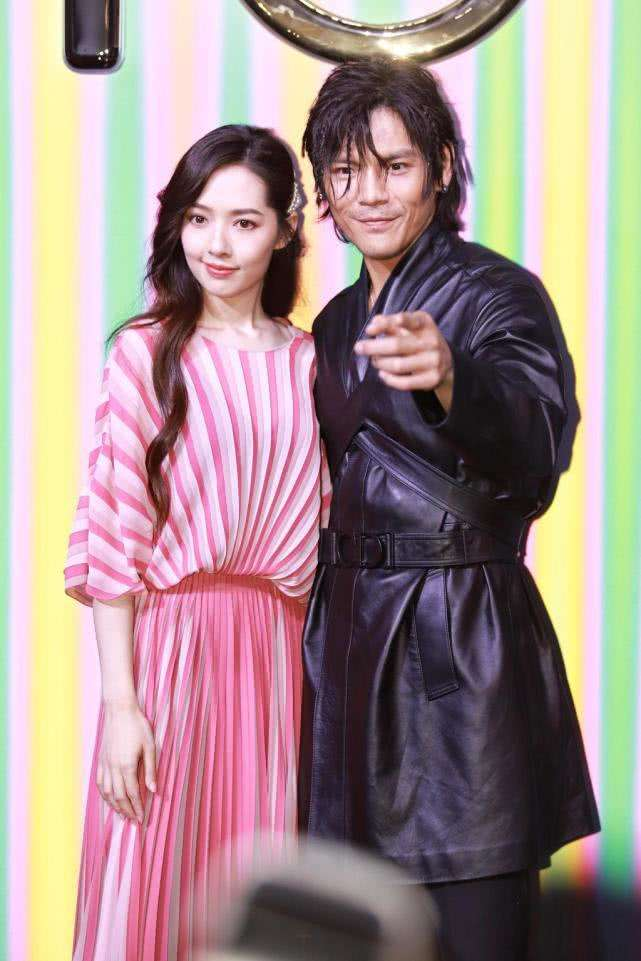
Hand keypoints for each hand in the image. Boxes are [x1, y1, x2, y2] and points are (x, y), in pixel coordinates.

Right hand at [97, 699, 156, 822]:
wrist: (119, 710)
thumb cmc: (138, 726)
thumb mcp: (150, 746)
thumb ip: (151, 769)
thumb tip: (154, 790)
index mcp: (127, 765)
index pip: (133, 793)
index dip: (138, 807)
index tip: (142, 818)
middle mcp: (113, 767)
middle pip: (119, 796)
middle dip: (127, 811)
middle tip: (134, 821)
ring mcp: (105, 764)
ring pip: (108, 792)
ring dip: (115, 806)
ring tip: (123, 815)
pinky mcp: (100, 760)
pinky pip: (100, 783)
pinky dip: (105, 794)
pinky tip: (110, 799)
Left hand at [354, 311, 453, 406]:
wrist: (447, 362)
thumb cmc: (421, 340)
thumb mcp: (411, 327)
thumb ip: (391, 323)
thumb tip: (374, 322)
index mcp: (425, 323)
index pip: (404, 320)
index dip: (385, 324)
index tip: (369, 330)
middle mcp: (432, 341)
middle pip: (397, 345)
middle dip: (373, 347)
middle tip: (358, 348)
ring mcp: (433, 361)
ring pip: (398, 365)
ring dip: (380, 363)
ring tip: (374, 361)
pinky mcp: (431, 379)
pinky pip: (405, 382)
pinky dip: (389, 379)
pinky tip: (382, 374)